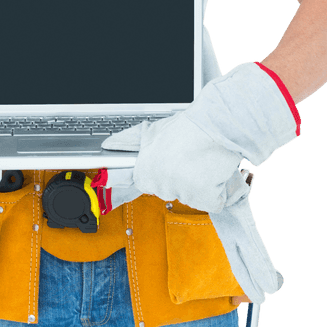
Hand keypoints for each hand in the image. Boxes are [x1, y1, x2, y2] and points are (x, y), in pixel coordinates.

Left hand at [102, 62, 299, 211]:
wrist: (217, 124)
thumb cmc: (188, 126)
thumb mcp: (153, 131)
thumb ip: (129, 141)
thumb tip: (109, 144)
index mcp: (145, 172)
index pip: (148, 185)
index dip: (161, 172)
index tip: (170, 162)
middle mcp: (161, 185)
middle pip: (170, 191)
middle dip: (180, 178)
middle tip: (189, 159)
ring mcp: (183, 192)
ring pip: (191, 196)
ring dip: (199, 185)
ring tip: (203, 161)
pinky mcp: (205, 198)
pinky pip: (212, 202)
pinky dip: (217, 191)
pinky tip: (214, 172)